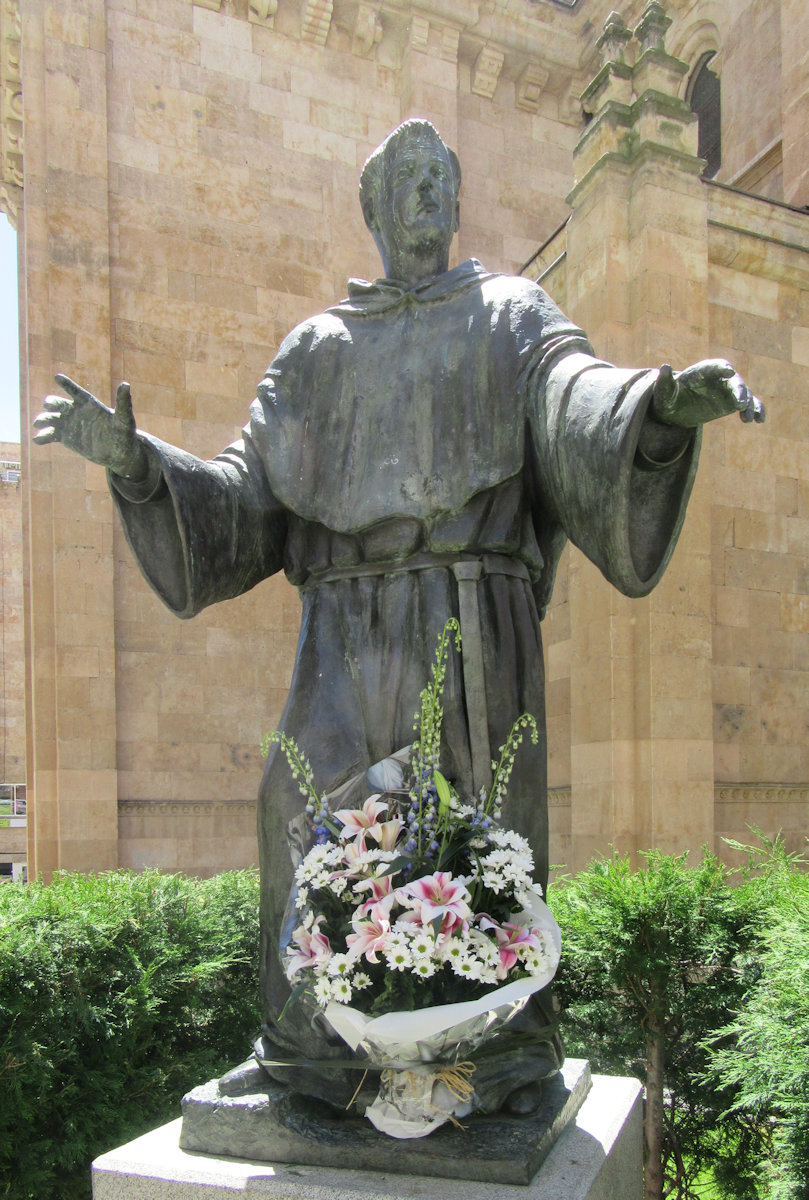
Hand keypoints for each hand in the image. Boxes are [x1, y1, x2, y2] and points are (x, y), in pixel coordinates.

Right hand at [33, 375, 148, 478]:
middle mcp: (76, 411)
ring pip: (51, 418)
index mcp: (88, 403)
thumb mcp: (124, 418)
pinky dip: (42, 437)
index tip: (57, 377)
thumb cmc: (124, 433)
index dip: (67, 384)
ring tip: (39, 423)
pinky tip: (38, 440)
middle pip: (58, 403)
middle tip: (48, 405)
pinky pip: (50, 435)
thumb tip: (126, 384)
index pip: (75, 391)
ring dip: (43, 419)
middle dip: (51, 403)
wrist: (118, 452)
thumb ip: (123, 402)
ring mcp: (69, 424)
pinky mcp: (65, 437)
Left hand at [652, 360, 764, 427]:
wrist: (676, 409)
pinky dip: (757, 409)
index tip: (729, 371)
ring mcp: (728, 390)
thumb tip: (663, 368)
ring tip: (748, 418)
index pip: (715, 366)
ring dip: (750, 403)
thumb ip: (664, 382)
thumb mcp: (663, 392)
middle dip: (739, 390)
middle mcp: (719, 377)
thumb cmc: (668, 397)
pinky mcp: (733, 402)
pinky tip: (760, 420)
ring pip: (744, 393)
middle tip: (740, 404)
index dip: (722, 368)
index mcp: (703, 371)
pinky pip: (749, 403)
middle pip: (734, 381)